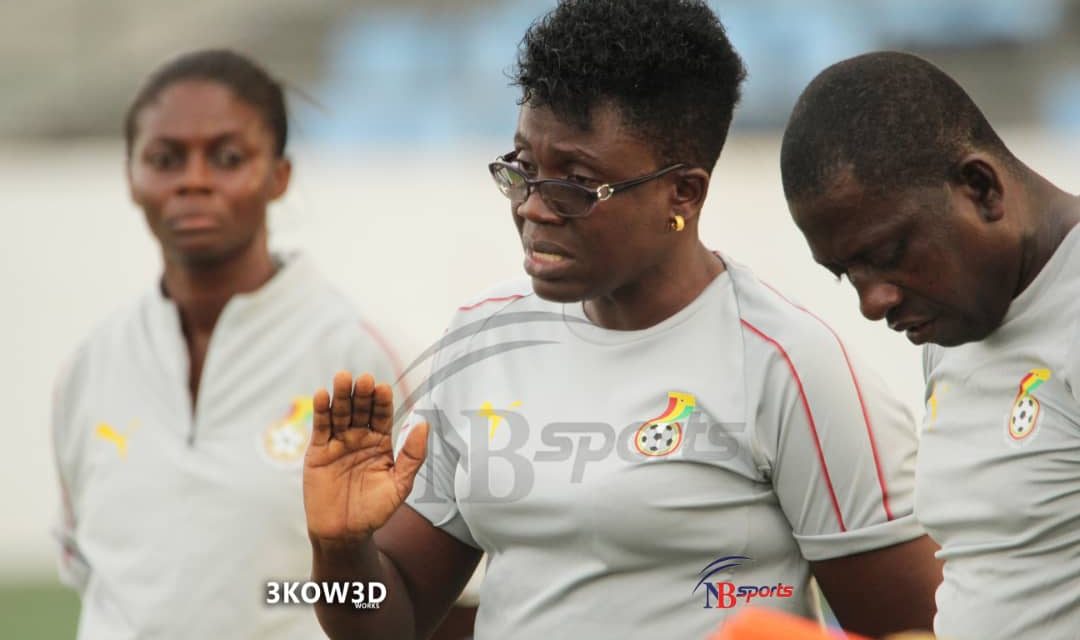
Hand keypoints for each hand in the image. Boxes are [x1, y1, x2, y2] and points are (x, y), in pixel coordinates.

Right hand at [303, 371, 428, 543]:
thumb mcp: (400, 485)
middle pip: (361, 409)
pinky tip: (323, 395)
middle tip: (364, 379)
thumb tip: (424, 424)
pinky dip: (321, 411)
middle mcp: (359, 437)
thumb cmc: (375, 510)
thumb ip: (412, 456)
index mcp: (381, 442)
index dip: (382, 402)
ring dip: (341, 395)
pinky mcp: (318, 451)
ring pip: (340, 413)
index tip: (384, 388)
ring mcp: (338, 442)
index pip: (382, 415)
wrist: (345, 533)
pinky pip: (321, 428)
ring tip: (343, 378)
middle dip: (362, 394)